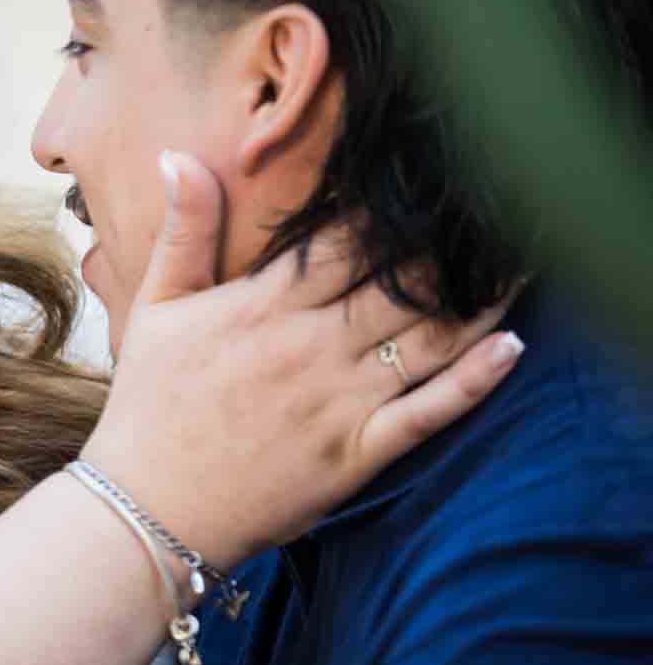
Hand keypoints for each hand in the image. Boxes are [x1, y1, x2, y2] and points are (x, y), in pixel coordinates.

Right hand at [79, 151, 520, 572]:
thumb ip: (183, 232)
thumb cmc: (148, 405)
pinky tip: (511, 345)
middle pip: (399, 283)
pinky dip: (475, 380)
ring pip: (427, 339)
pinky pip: (429, 411)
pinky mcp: (356, 453)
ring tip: (517, 264)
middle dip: (448, 248)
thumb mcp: (154, 308)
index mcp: (261, 307)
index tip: (424, 185)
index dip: (391, 211)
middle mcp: (309, 348)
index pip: (344, 242)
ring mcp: (339, 402)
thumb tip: (179, 155)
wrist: (148, 509)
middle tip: (491, 217)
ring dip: (478, 300)